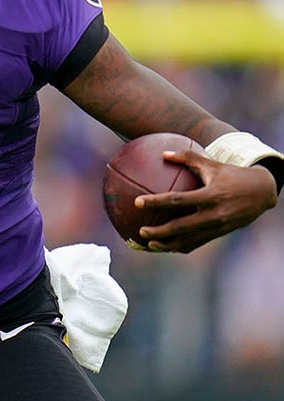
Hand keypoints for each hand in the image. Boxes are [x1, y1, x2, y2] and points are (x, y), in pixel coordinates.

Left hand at [136, 147, 277, 252]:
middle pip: (180, 227)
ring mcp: (217, 227)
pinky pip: (197, 243)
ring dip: (167, 245)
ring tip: (148, 245)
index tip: (137, 202)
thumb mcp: (212, 164)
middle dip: (159, 232)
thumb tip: (163, 153)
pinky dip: (180, 247)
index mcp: (210, 196)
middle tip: (140, 231)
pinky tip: (165, 247)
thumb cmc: (233, 175)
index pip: (177, 200)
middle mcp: (214, 215)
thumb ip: (188, 158)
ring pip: (188, 241)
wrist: (263, 193)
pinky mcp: (220, 234)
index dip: (155, 202)